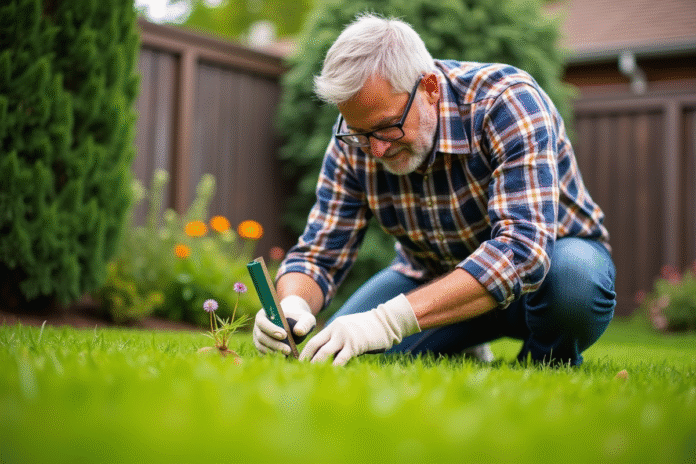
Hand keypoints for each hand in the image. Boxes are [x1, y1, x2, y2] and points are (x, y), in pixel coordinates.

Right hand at [253, 295, 315, 355]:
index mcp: (265, 314)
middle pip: (261, 336)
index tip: (284, 335)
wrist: (295, 323)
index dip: (271, 329)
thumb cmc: (299, 318)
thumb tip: (299, 331)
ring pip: (261, 346)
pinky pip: (263, 353)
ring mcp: (258, 337)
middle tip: (288, 350)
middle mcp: (258, 326)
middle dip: (274, 344)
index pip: (262, 322)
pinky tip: (283, 358)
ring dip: (273, 352)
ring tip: (287, 355)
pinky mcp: (261, 346)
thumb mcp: (305, 318)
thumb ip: (304, 323)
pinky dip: (272, 356)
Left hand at [300, 294, 419, 365]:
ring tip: (310, 375)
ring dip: (316, 364)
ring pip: (325, 352)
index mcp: (334, 327)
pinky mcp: (355, 344)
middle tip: (299, 371)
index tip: (299, 364)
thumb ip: (339, 340)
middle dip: (307, 359)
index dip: (305, 353)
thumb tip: (329, 356)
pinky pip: (341, 358)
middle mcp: (336, 330)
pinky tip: (330, 375)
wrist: (385, 322)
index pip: (314, 340)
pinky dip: (334, 367)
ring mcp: (345, 337)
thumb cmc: (368, 329)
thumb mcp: (349, 330)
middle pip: (316, 345)